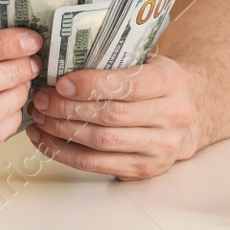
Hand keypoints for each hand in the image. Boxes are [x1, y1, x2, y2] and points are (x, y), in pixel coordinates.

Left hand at [26, 54, 199, 179]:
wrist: (190, 114)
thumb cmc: (157, 83)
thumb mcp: (148, 61)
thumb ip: (116, 60)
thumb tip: (63, 59)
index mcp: (171, 81)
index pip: (129, 85)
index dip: (92, 85)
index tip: (61, 82)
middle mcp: (172, 116)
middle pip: (111, 116)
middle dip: (68, 108)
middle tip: (41, 98)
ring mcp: (160, 147)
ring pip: (102, 143)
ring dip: (62, 131)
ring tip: (40, 118)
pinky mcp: (144, 169)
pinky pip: (97, 165)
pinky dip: (66, 153)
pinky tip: (46, 140)